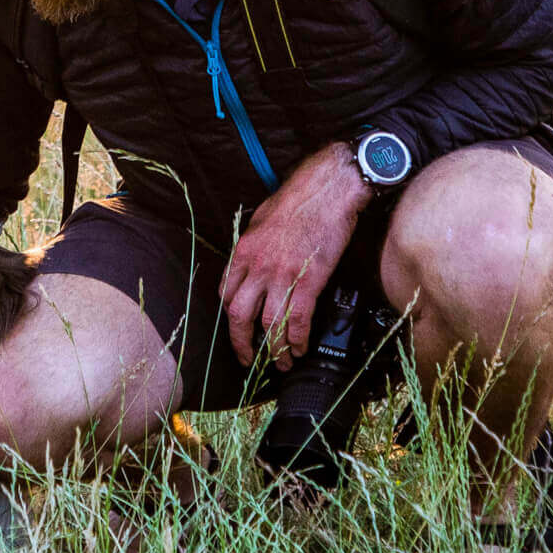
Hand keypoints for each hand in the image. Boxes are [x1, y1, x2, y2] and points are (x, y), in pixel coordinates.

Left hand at [220, 142, 371, 370]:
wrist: (326, 190)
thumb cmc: (297, 200)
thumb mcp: (261, 221)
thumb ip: (254, 247)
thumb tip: (254, 264)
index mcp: (243, 252)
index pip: (225, 292)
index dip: (229, 316)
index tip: (236, 326)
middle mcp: (257, 267)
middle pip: (239, 315)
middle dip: (242, 342)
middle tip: (248, 359)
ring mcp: (282, 276)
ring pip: (269, 324)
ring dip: (274, 349)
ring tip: (281, 362)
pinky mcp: (309, 281)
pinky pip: (298, 320)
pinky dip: (298, 340)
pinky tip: (301, 349)